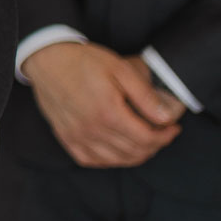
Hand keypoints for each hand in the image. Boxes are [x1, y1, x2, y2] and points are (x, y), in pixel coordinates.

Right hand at [23, 41, 186, 167]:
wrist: (47, 60)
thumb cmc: (83, 61)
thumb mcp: (120, 69)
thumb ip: (145, 96)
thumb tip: (166, 118)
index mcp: (108, 113)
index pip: (147, 139)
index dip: (166, 136)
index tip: (173, 128)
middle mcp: (92, 130)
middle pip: (134, 152)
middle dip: (155, 145)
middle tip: (162, 133)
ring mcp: (77, 136)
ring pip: (116, 160)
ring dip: (135, 154)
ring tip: (143, 140)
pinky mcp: (66, 137)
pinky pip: (92, 160)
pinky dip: (110, 159)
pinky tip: (117, 148)